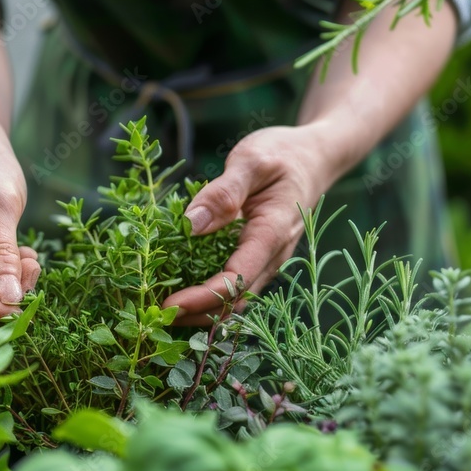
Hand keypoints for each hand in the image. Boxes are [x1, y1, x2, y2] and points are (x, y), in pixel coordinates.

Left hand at [162, 124, 339, 325]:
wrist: (314, 159)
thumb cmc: (284, 154)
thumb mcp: (252, 160)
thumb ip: (223, 192)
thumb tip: (191, 225)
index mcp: (270, 234)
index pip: (235, 280)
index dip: (201, 298)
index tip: (168, 304)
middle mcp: (272, 256)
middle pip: (234, 301)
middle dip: (196, 315)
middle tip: (155, 315)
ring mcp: (267, 261)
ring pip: (236, 301)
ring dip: (202, 312)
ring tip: (164, 311)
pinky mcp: (259, 259)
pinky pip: (236, 288)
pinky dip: (210, 298)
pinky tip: (182, 292)